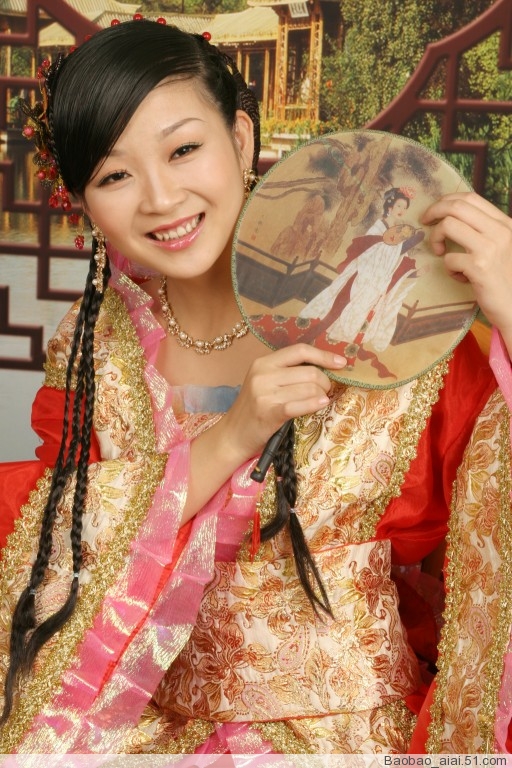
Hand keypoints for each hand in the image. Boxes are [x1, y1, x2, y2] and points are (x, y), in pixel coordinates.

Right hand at [222, 343, 345, 463]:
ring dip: (322, 395)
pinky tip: (321, 404)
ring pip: (310, 388)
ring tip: (320, 400)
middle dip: (325, 382)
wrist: (233, 435)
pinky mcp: (269, 411)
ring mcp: (265, 393)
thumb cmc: (254, 409)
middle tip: (326, 391)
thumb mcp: (265, 383)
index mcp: (263, 362)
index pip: (300, 350)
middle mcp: (262, 374)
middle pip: (310, 371)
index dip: (323, 355)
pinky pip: (302, 404)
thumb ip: (288, 373)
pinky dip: (315, 404)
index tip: (341, 362)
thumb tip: (324, 368)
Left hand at [422, 192, 511, 349]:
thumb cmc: (505, 279)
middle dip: (434, 211)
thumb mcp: (502, 247)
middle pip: (457, 206)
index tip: (434, 212)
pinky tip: (461, 277)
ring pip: (448, 225)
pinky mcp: (480, 267)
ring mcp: (490, 248)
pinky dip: (448, 269)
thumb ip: (485, 232)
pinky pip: (449, 259)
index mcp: (505, 223)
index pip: (471, 198)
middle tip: (424, 222)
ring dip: (436, 238)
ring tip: (440, 253)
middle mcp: (500, 231)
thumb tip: (453, 218)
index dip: (446, 201)